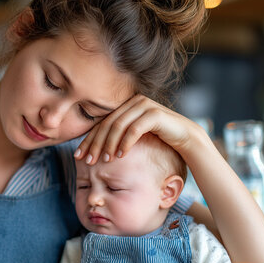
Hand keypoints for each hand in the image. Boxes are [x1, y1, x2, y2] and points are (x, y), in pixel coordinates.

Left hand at [74, 94, 202, 164]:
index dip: (89, 140)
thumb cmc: (158, 140)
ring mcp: (144, 105)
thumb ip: (118, 137)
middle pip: (107, 124)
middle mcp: (133, 102)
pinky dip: (125, 143)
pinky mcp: (154, 114)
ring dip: (109, 145)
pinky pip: (134, 129)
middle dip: (95, 144)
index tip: (78, 156)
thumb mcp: (133, 137)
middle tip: (87, 161)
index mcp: (126, 105)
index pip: (102, 123)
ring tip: (104, 160)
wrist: (186, 138)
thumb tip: (94, 149)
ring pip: (118, 126)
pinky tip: (119, 156)